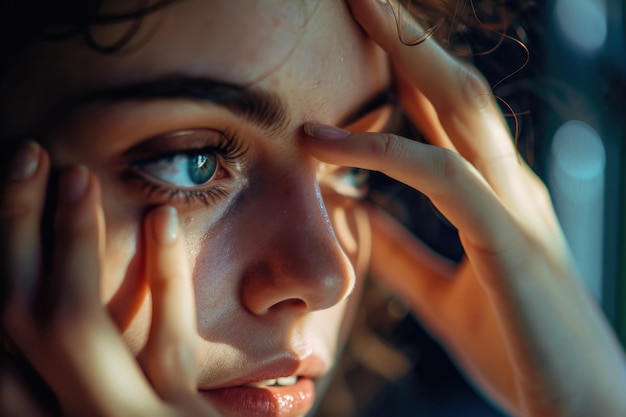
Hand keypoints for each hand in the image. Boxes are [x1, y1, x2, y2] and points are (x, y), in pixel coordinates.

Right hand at [0, 143, 217, 415]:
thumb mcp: (97, 407)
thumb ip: (75, 380)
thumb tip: (27, 334)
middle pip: (13, 316)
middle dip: (9, 232)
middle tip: (23, 155)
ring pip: (71, 324)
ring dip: (66, 241)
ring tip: (72, 173)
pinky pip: (165, 341)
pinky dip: (161, 278)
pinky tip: (162, 220)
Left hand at [304, 1, 625, 415]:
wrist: (577, 408)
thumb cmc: (518, 348)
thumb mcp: (438, 293)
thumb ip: (397, 250)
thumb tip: (352, 214)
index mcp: (493, 194)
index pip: (444, 112)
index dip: (403, 66)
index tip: (360, 33)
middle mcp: (507, 184)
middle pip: (454, 86)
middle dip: (407, 34)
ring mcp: (514, 205)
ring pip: (457, 106)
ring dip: (404, 54)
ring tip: (357, 10)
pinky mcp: (509, 238)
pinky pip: (439, 175)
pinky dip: (379, 151)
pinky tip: (322, 142)